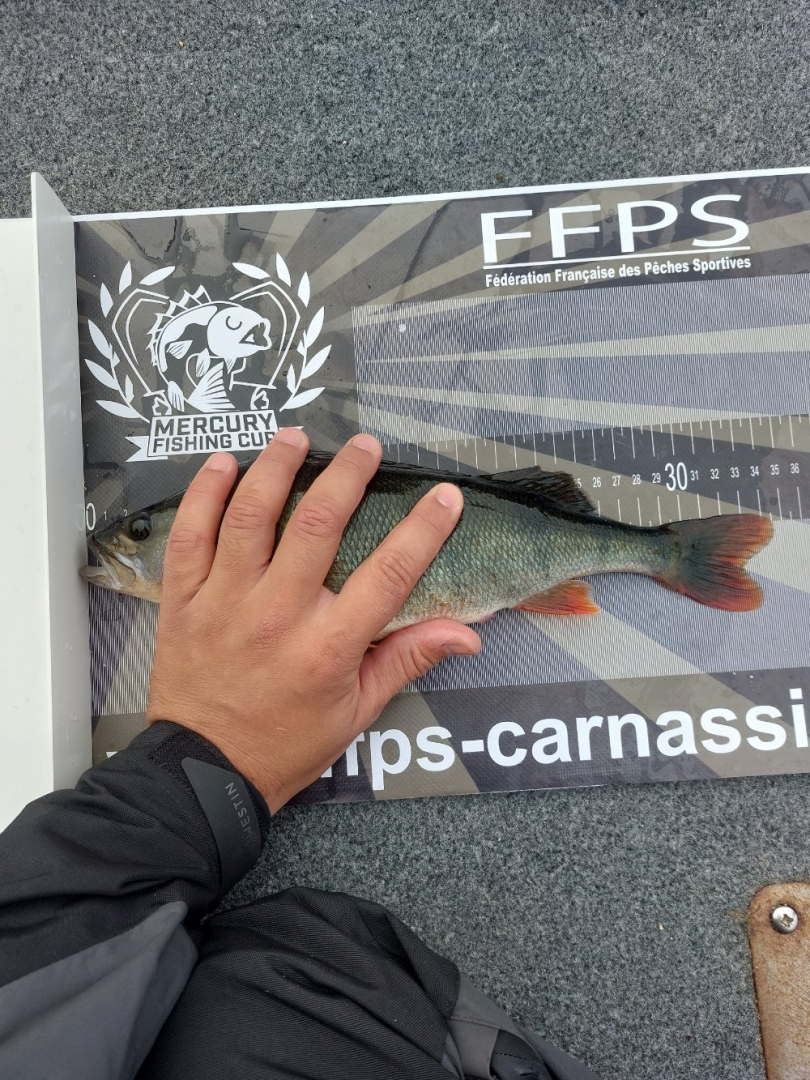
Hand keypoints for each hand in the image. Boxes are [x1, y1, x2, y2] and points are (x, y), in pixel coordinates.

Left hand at [146, 430, 480, 811]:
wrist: (204, 771)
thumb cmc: (285, 743)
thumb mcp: (358, 711)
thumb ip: (408, 660)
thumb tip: (467, 632)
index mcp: (329, 647)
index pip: (389, 573)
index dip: (423, 528)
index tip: (444, 496)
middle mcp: (278, 615)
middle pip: (318, 525)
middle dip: (348, 475)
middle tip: (365, 447)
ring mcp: (226, 602)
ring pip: (251, 515)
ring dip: (276, 467)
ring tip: (297, 437)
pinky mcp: (184, 599)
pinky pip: (191, 534)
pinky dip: (205, 493)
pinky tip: (224, 464)